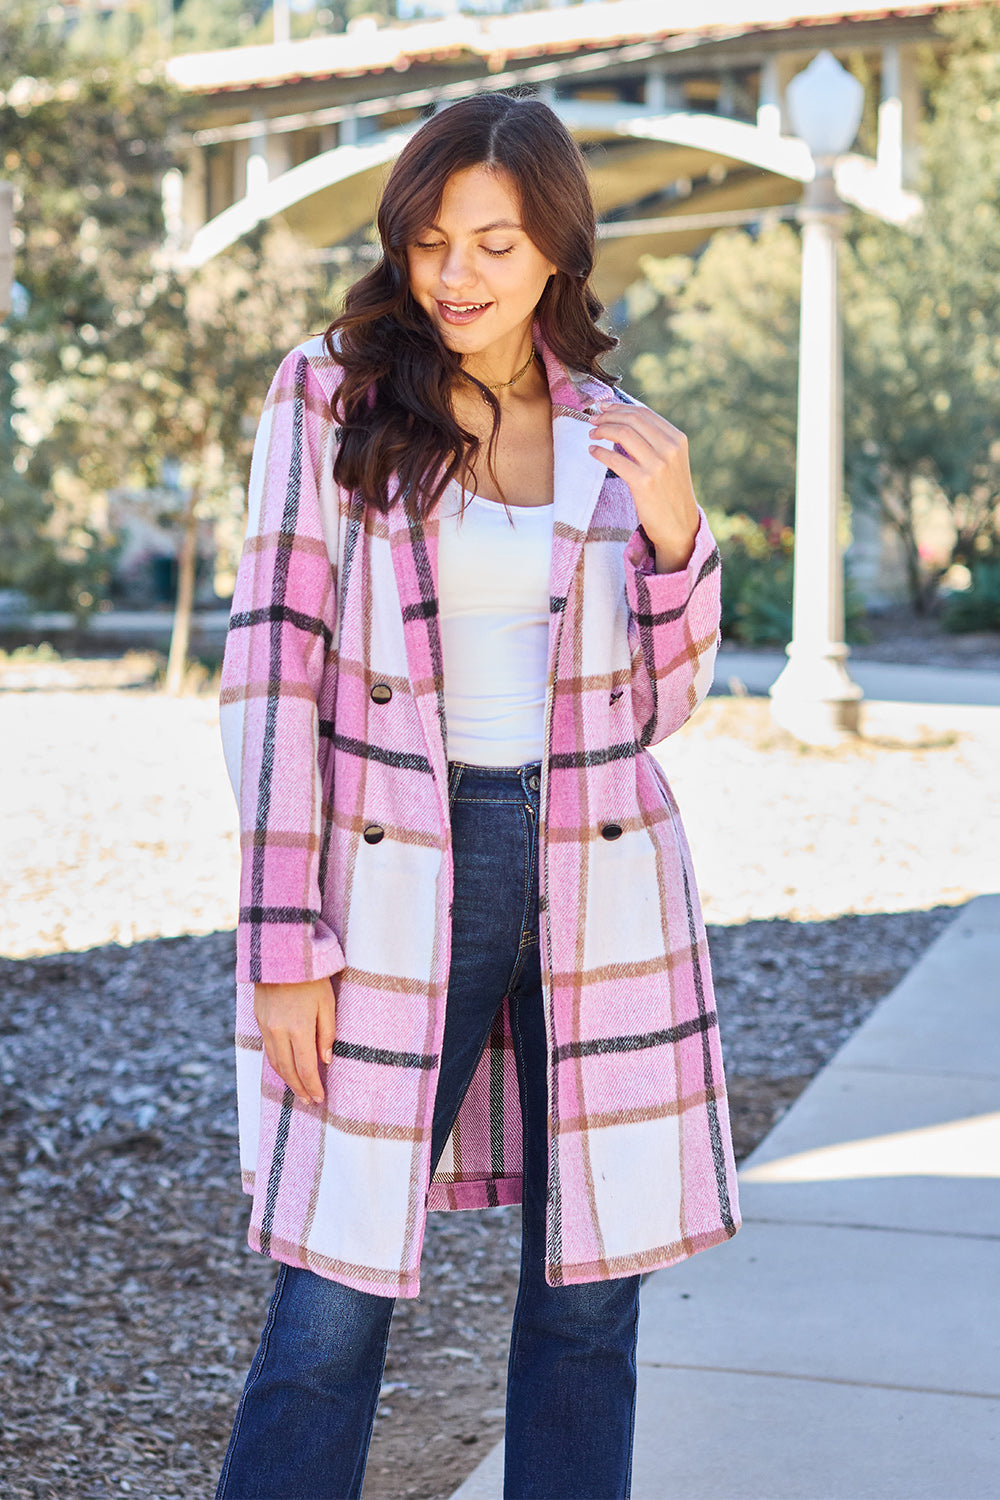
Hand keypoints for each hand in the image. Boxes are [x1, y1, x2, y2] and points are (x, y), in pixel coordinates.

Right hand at [254, 977, 336, 1105]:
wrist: (280, 954)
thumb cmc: (311, 977)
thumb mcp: (327, 1002)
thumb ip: (327, 1033)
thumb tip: (325, 1060)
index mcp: (298, 1028)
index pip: (305, 1068)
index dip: (312, 1086)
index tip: (320, 1098)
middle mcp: (278, 1032)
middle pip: (288, 1070)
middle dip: (299, 1088)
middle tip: (309, 1100)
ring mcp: (266, 1026)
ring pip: (275, 1062)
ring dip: (287, 1078)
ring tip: (298, 1089)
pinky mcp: (259, 1020)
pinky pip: (268, 1049)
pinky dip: (277, 1063)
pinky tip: (286, 1067)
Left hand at [589, 400, 699, 572]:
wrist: (680, 526)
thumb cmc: (670, 493)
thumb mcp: (671, 461)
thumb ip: (655, 441)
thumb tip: (624, 421)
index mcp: (677, 439)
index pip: (644, 413)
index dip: (620, 407)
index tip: (604, 407)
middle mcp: (669, 449)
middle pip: (632, 419)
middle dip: (608, 416)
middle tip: (592, 419)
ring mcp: (657, 465)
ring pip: (623, 434)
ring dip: (602, 430)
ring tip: (592, 434)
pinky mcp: (643, 483)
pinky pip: (615, 460)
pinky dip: (600, 452)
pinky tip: (593, 452)